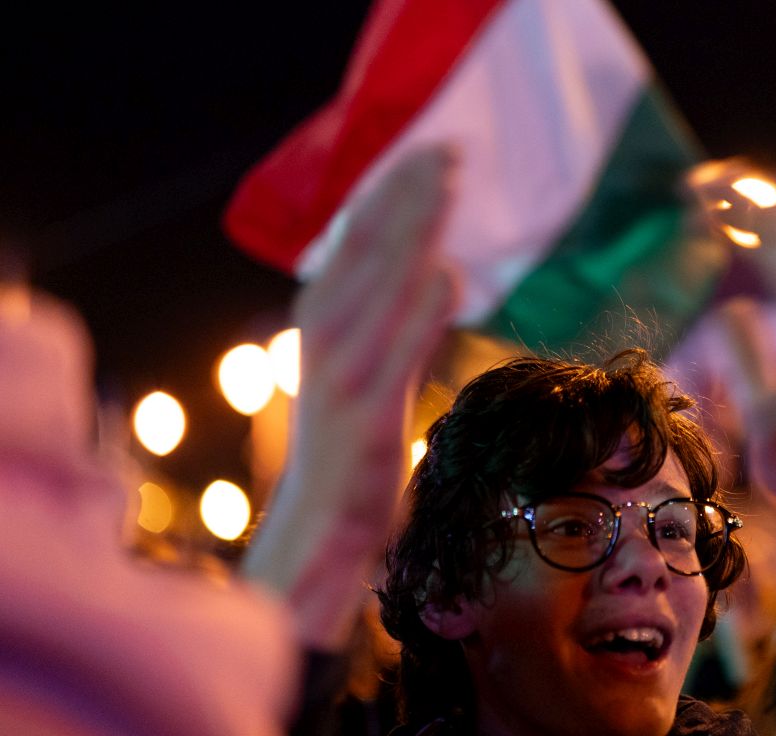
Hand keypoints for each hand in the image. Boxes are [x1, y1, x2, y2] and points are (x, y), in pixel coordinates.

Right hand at [243, 146, 457, 647]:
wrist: (317, 539)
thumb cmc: (349, 460)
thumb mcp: (367, 376)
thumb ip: (393, 325)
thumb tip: (437, 271)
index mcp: (323, 329)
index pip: (352, 246)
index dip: (386, 198)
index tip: (424, 154)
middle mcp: (324, 345)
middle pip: (361, 255)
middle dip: (402, 197)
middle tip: (447, 145)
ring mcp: (341, 382)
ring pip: (374, 291)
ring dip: (409, 234)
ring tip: (447, 182)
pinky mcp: (364, 421)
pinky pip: (393, 357)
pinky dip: (417, 314)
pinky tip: (448, 274)